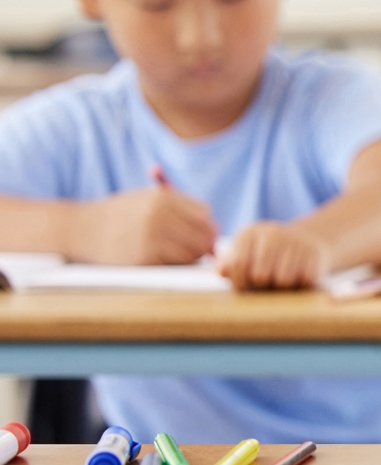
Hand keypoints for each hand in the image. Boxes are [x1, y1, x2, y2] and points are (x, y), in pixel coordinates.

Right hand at [67, 187, 217, 264]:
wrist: (81, 229)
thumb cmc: (119, 215)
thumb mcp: (147, 199)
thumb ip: (180, 210)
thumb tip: (215, 230)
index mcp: (163, 198)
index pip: (204, 214)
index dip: (205, 225)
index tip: (196, 232)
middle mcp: (160, 216)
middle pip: (203, 235)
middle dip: (202, 244)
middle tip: (190, 248)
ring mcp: (152, 238)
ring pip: (193, 253)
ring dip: (189, 257)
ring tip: (171, 253)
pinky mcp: (144, 259)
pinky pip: (175, 266)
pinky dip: (173, 266)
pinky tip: (158, 260)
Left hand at [221, 222, 330, 289]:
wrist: (308, 242)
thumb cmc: (268, 256)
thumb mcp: (246, 256)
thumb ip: (230, 265)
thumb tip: (222, 271)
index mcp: (250, 233)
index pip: (238, 264)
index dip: (240, 283)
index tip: (245, 288)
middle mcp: (273, 233)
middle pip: (260, 275)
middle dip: (262, 287)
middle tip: (266, 285)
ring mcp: (295, 241)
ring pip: (283, 280)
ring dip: (283, 288)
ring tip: (282, 282)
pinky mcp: (315, 253)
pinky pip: (305, 281)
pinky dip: (301, 286)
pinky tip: (298, 279)